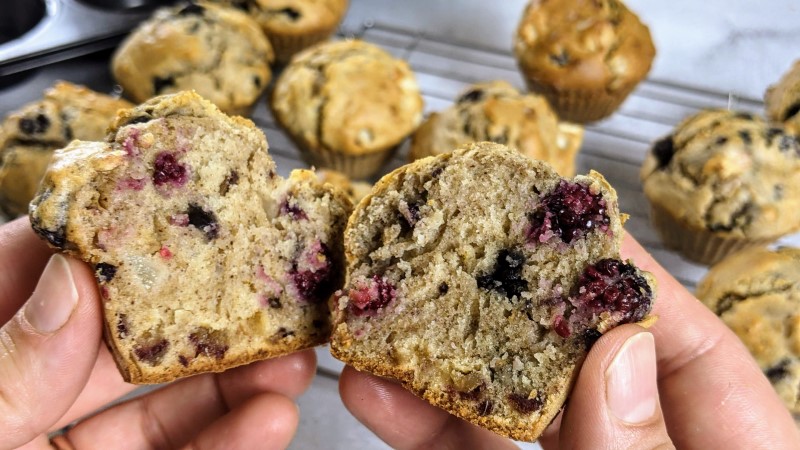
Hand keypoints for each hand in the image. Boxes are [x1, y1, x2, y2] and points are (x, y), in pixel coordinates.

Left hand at [1, 218, 316, 449]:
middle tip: (265, 296)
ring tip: (291, 365)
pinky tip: (265, 423)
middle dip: (202, 314)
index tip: (179, 213)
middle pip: (121, 335)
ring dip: (233, 384)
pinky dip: (223, 445)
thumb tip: (72, 280)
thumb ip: (0, 369)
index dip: (109, 233)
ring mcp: (62, 443)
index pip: (38, 269)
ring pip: (158, 403)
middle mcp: (21, 391)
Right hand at [338, 233, 799, 448]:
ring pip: (505, 414)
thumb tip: (613, 346)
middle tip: (450, 256)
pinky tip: (376, 392)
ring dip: (437, 366)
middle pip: (582, 369)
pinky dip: (422, 428)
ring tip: (378, 320)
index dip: (633, 285)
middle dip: (508, 312)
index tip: (568, 231)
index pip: (696, 356)